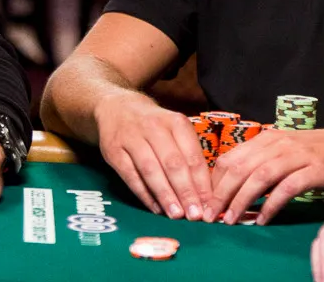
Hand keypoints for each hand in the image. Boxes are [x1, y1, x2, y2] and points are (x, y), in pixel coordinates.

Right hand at [93, 90, 210, 220]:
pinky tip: (156, 208)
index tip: (209, 204)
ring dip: (165, 195)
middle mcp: (154, 128)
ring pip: (151, 171)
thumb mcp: (174, 130)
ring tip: (176, 215)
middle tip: (194, 215)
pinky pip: (131, 176)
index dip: (201, 183)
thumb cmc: (154, 125)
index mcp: (176, 123)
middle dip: (185, 192)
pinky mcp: (113, 151)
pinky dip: (144, 194)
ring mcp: (132, 139)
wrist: (117, 108)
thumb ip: (188, 155)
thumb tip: (205, 191)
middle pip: (173, 164)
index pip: (192, 156)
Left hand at [206, 125, 323, 225]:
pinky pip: (288, 187)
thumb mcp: (285, 154)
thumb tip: (233, 192)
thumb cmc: (320, 153)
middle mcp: (279, 144)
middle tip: (209, 218)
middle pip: (240, 168)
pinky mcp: (316, 169)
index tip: (205, 205)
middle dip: (220, 195)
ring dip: (241, 200)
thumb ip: (262, 166)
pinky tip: (263, 219)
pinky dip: (271, 204)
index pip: (230, 159)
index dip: (213, 184)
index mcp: (267, 139)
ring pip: (260, 176)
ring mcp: (298, 155)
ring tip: (231, 221)